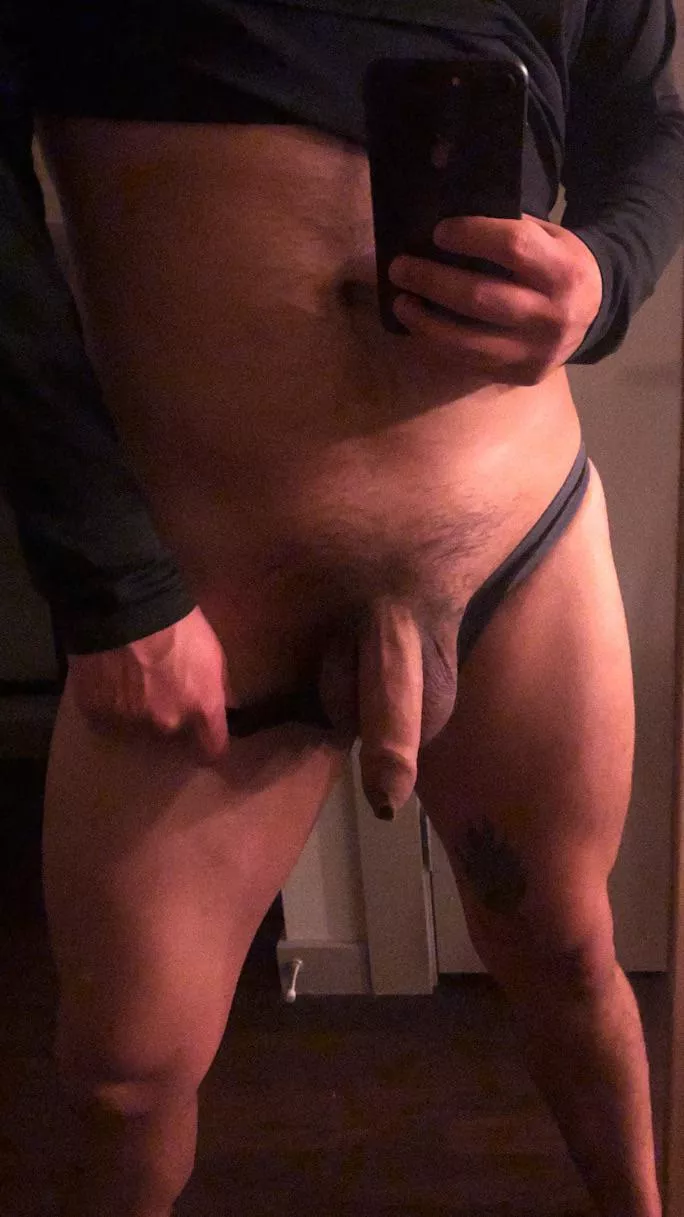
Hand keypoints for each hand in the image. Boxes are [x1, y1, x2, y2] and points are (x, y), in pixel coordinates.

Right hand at [67, 606, 230, 760]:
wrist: (124, 606)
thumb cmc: (176, 624)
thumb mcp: (212, 652)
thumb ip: (219, 687)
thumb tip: (226, 706)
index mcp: (200, 709)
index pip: (212, 751)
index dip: (209, 746)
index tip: (204, 738)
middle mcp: (167, 725)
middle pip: (172, 740)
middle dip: (171, 722)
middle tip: (161, 694)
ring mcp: (130, 724)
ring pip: (138, 732)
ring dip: (138, 717)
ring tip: (132, 686)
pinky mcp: (97, 716)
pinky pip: (108, 722)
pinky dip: (110, 709)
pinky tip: (110, 684)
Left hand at [388, 215, 603, 385]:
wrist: (595, 312)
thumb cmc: (559, 265)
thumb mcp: (551, 238)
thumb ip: (511, 232)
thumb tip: (446, 231)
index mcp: (564, 271)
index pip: (512, 247)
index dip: (470, 236)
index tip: (438, 232)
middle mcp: (553, 316)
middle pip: (480, 297)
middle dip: (432, 281)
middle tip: (400, 267)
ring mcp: (536, 352)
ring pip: (468, 342)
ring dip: (425, 322)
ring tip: (401, 303)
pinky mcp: (522, 375)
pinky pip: (470, 363)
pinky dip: (438, 346)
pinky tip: (419, 330)